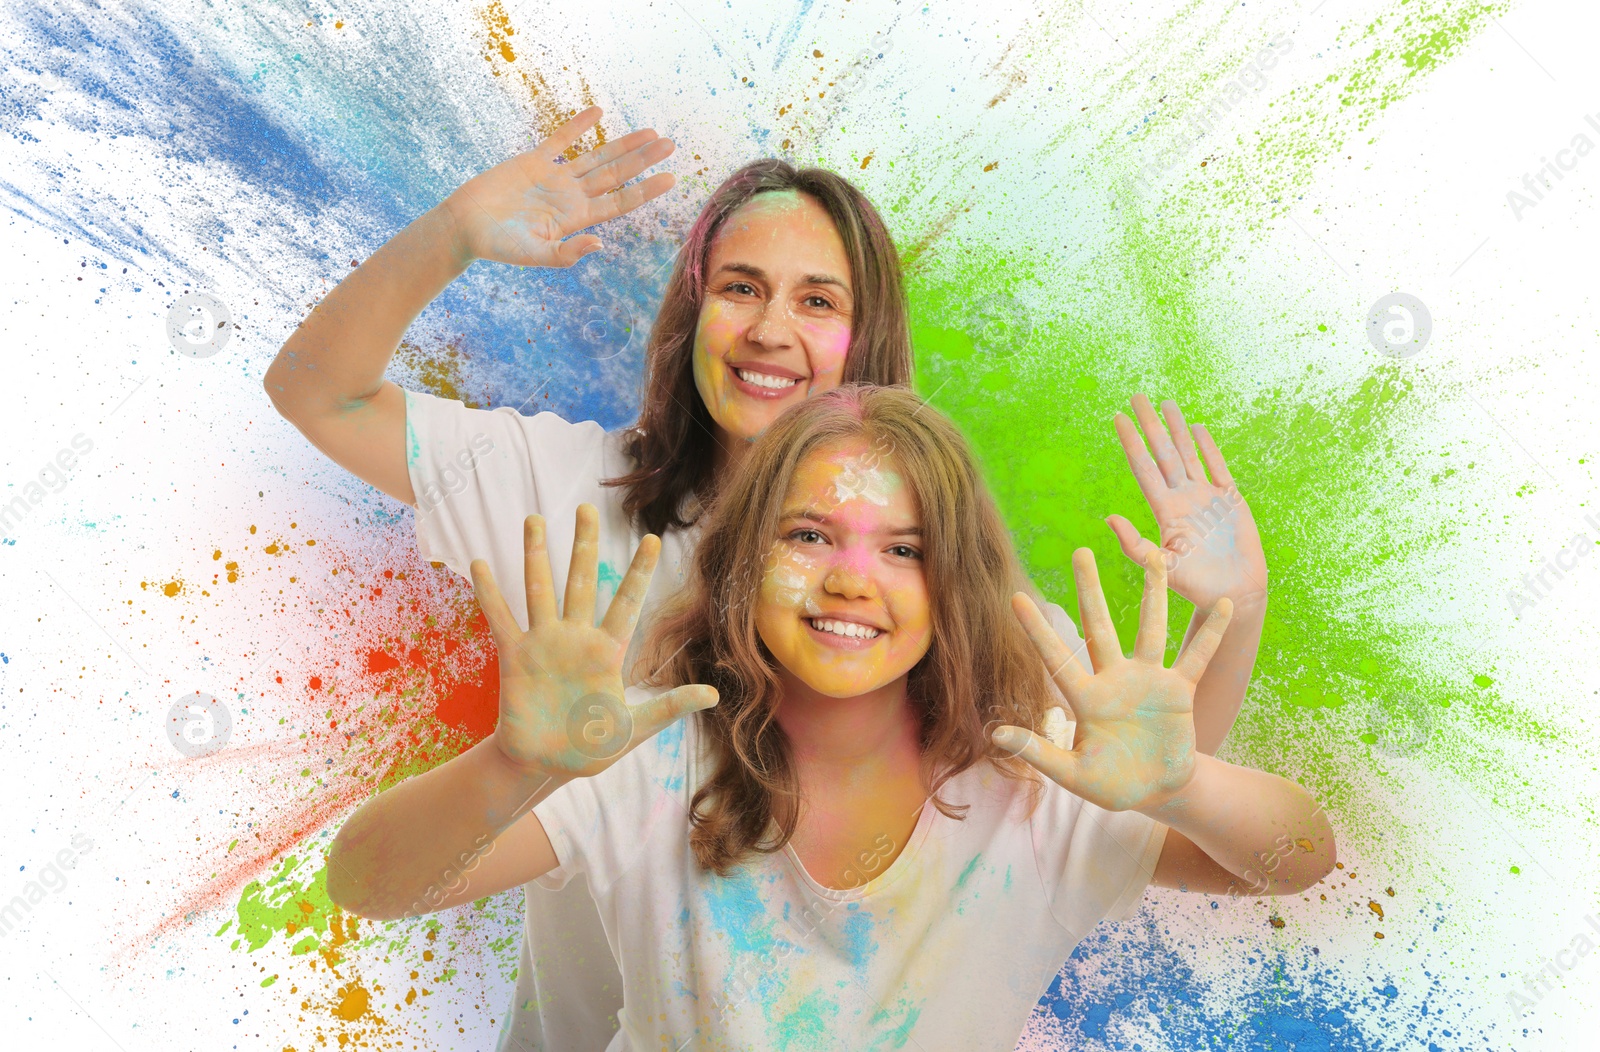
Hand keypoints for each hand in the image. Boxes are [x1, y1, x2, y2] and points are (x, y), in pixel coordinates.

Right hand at [442, 107, 675, 267]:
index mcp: (576, 218)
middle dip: (643, 160)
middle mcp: (571, 196)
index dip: (646, 190)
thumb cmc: (497, 246)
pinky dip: (579, 125)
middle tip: (671, 145)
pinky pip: (560, 139)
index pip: (620, 202)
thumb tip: (599, 244)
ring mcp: (554, 177)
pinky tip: (599, 112)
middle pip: (616, 175)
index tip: (671, 179)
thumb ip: (566, 253)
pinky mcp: (533, 161)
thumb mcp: (534, 255)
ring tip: (650, 133)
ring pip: (596, 157)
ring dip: (623, 144)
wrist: (464, 227)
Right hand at [469, 504, 716, 778]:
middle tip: (586, 508)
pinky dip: (489, 593)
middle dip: (584, 545)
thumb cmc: (590, 748)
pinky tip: (479, 564)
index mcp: (607, 652)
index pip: (627, 603)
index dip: (638, 571)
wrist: (544, 765)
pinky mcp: (515, 657)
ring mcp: (543, 643)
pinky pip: (501, 618)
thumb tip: (713, 696)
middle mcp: (575, 638)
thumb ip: (668, 707)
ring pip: (540, 589)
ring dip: (536, 554)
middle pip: (582, 580)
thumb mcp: (633, 729)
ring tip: (534, 519)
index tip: (651, 539)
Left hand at [994, 548, 1232, 812]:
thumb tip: (996, 734)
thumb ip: (1039, 753)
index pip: (1057, 657)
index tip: (1016, 596)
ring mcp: (1149, 680)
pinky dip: (1211, 633)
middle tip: (1080, 551)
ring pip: (1150, 628)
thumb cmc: (1112, 784)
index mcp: (1086, 699)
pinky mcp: (1179, 691)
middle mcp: (1115, 680)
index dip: (1038, 630)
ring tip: (1155, 553)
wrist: (1158, 792)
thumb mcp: (1074, 775)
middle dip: (1089, 590)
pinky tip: (1224, 604)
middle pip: (1099, 627)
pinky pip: (1197, 656)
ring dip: (1154, 592)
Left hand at [1106, 394, 1266, 609]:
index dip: (1132, 442)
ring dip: (1176, 429)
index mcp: (1165, 511)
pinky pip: (1217, 467)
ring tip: (1165, 403)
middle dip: (1150, 425)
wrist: (1233, 594)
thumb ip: (1135, 545)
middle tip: (1136, 396)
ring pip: (1188, 454)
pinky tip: (1197, 428)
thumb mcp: (1162, 567)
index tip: (1118, 418)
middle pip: (1163, 453)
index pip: (1144, 468)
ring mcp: (1206, 497)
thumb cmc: (1196, 586)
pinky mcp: (1230, 500)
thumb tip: (1108, 519)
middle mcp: (1182, 498)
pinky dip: (1208, 447)